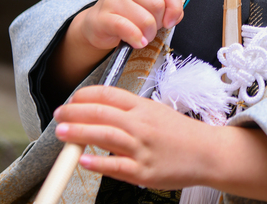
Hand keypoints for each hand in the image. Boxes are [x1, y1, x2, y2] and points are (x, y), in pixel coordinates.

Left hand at [54, 87, 266, 201]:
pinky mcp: (144, 172)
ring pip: (106, 136)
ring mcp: (143, 148)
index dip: (86, 95)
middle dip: (76, 112)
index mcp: (143, 108)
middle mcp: (141, 125)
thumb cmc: (181, 134)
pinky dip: (99, 163)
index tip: (70, 99)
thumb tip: (101, 112)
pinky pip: (118, 166)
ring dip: (80, 132)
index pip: (109, 95)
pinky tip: (83, 160)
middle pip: (103, 113)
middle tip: (58, 115)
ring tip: (62, 133)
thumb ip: (130, 112)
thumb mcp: (156, 113)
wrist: (208, 153)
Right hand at [80, 0, 183, 50]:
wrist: (97, 24)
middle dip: (159, 23)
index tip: (170, 21)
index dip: (175, 9)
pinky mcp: (102, 17)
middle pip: (157, 5)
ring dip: (148, 34)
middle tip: (150, 29)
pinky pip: (127, 28)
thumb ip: (167, 7)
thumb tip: (174, 17)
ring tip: (142, 36)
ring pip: (145, 19)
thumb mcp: (149, 6)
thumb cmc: (128, 14)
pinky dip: (136, 38)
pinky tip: (137, 42)